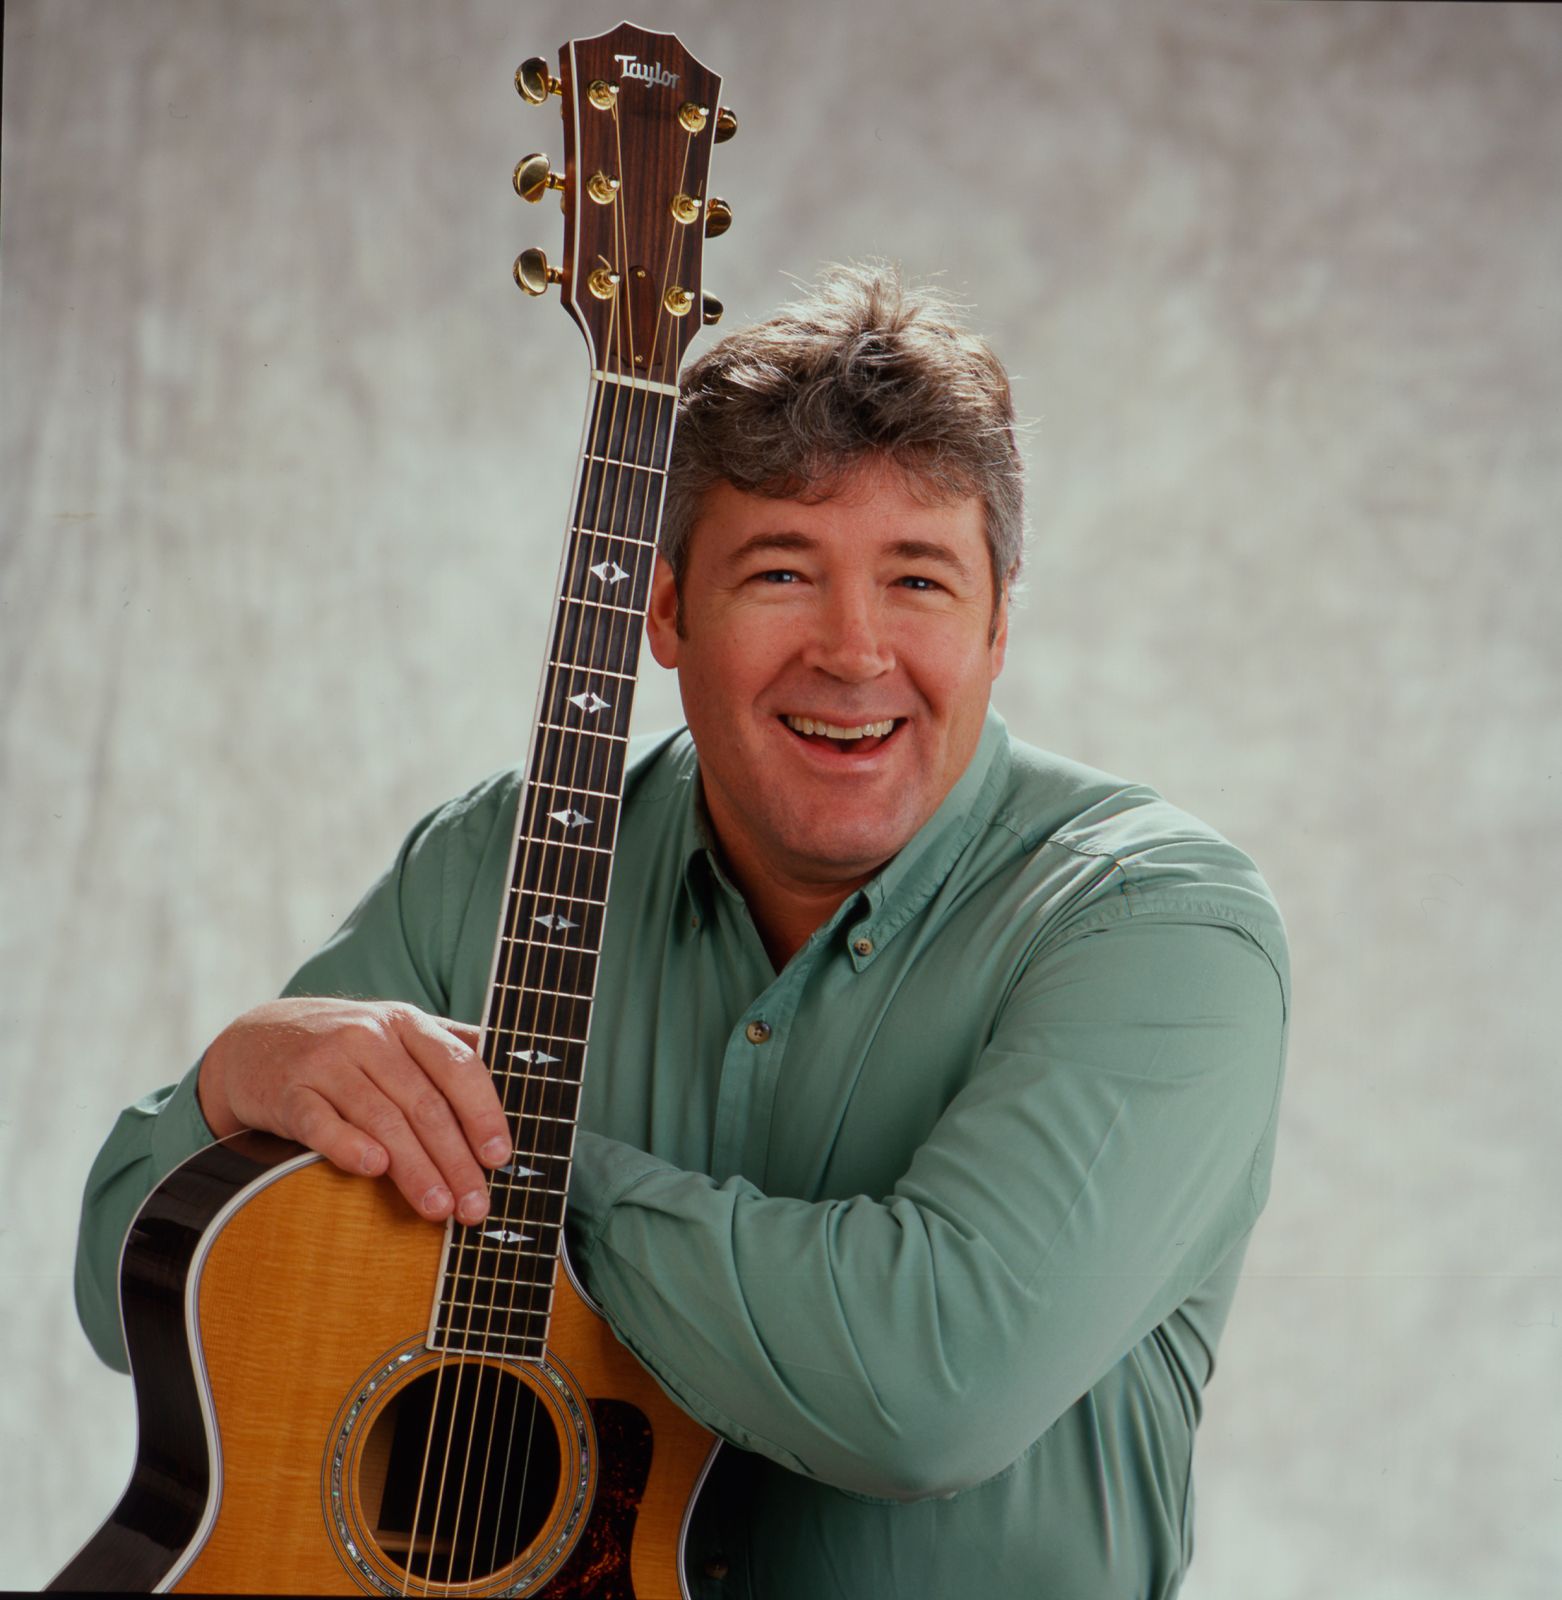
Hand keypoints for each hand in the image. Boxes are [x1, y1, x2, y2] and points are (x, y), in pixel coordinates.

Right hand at [197, 997, 510, 1224]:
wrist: (255, 1039)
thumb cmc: (343, 1045)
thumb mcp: (396, 1030)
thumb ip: (446, 1047)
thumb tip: (509, 1066)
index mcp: (407, 1023)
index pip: (458, 1066)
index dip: (483, 1113)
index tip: (500, 1157)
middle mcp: (370, 1037)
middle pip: (424, 1103)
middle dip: (456, 1159)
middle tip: (476, 1205)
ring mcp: (328, 1063)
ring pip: (382, 1120)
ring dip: (416, 1169)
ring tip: (439, 1209)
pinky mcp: (288, 1092)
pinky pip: (321, 1122)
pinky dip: (348, 1145)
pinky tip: (374, 1170)